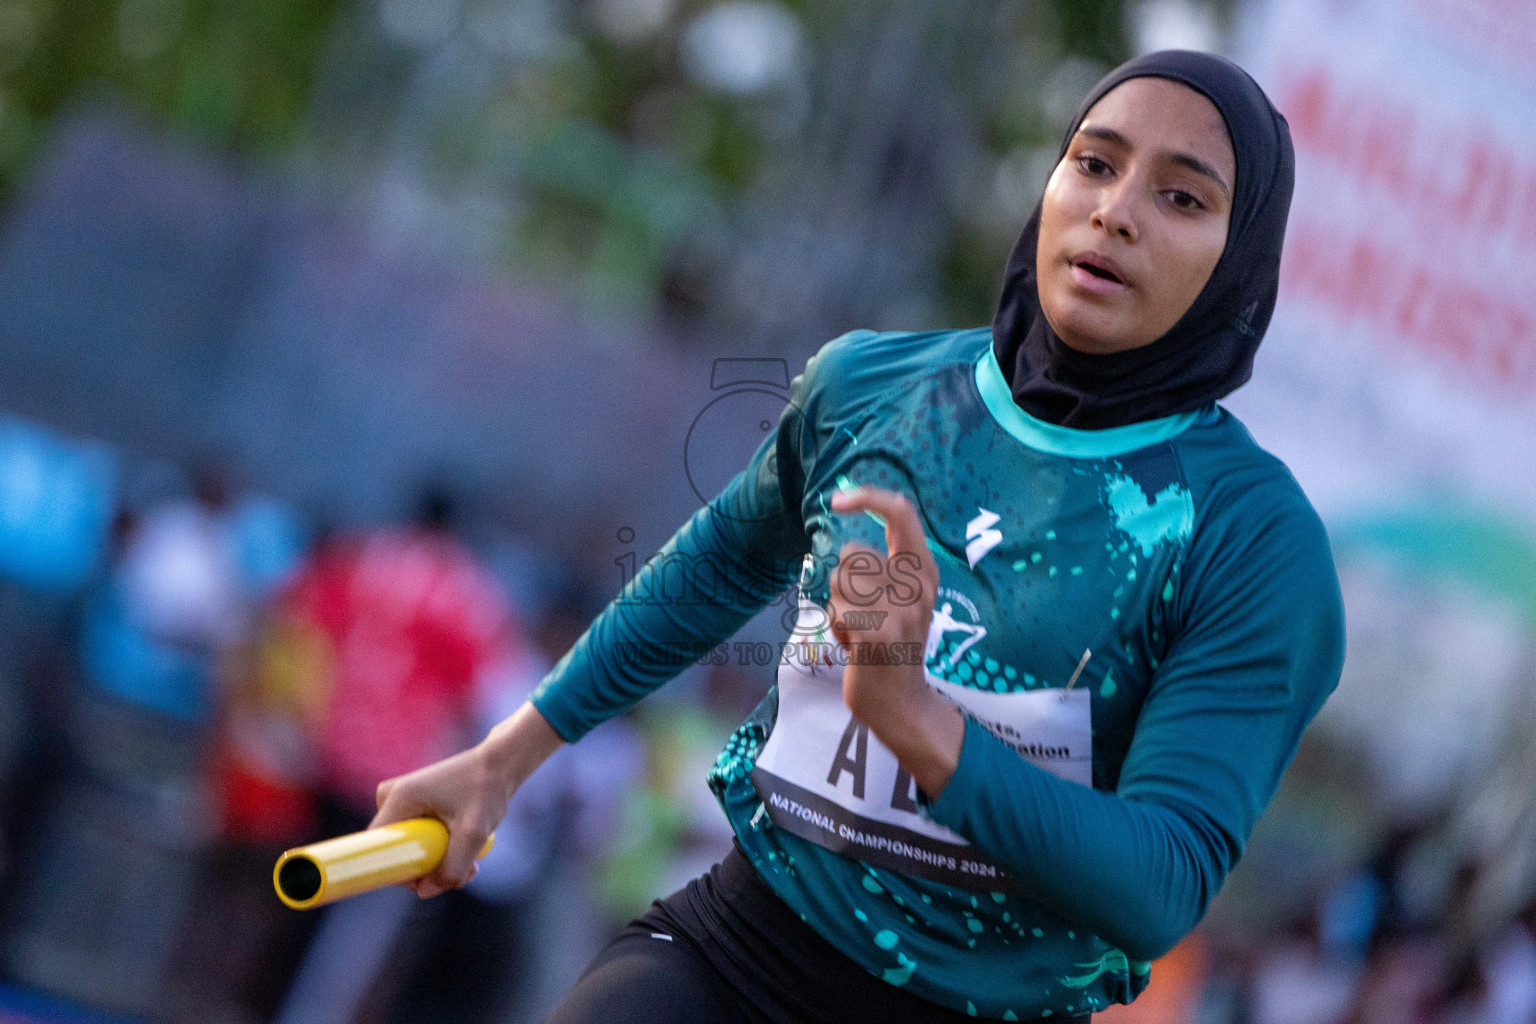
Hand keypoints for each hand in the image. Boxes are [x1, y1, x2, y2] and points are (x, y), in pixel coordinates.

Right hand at [370, 701, 563, 897]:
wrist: (500, 765)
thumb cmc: (487, 790)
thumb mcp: (474, 833)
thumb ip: (452, 867)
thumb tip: (424, 892)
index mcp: (399, 798)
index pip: (378, 849)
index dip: (396, 872)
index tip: (427, 881)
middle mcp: (392, 798)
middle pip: (395, 853)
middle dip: (428, 870)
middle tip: (464, 870)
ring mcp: (400, 803)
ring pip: (409, 851)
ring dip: (439, 863)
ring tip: (472, 861)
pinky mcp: (411, 808)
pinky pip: (417, 843)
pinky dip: (441, 851)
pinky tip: (466, 849)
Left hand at [828, 487, 962, 796]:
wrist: (903, 703)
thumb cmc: (893, 648)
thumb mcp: (901, 600)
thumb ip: (886, 567)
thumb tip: (849, 532)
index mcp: (925, 571)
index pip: (901, 513)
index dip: (868, 497)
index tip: (839, 498)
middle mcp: (918, 586)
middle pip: (852, 554)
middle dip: (844, 584)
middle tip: (865, 616)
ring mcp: (900, 609)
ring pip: (838, 581)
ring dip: (839, 607)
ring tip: (860, 632)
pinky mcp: (877, 633)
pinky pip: (835, 609)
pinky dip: (837, 629)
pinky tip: (856, 649)